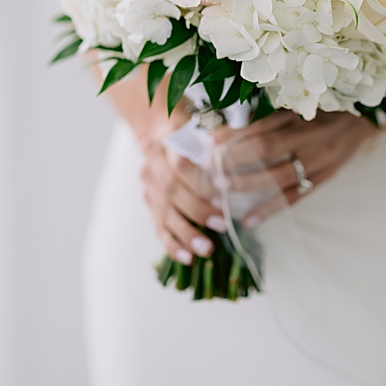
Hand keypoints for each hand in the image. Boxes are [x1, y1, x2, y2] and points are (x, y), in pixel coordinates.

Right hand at [139, 139, 225, 265]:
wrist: (158, 132)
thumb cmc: (188, 131)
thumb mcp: (201, 127)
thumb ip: (214, 142)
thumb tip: (237, 159)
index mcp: (165, 143)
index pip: (179, 165)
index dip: (199, 183)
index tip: (220, 196)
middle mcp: (152, 165)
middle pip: (171, 191)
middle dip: (197, 211)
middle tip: (221, 225)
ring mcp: (149, 186)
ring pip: (164, 213)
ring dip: (185, 234)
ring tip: (206, 249)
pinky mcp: (150, 204)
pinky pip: (158, 227)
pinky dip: (172, 244)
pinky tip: (187, 257)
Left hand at [211, 111, 380, 225]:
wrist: (364, 117)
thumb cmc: (324, 106)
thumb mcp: (297, 102)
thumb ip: (268, 115)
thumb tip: (228, 127)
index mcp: (300, 113)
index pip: (259, 126)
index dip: (231, 136)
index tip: (208, 142)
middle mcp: (310, 137)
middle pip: (265, 150)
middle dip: (232, 161)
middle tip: (208, 168)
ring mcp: (320, 160)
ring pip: (278, 177)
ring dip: (246, 185)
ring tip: (220, 190)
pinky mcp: (325, 177)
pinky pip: (295, 196)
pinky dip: (271, 209)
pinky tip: (249, 219)